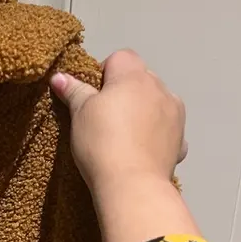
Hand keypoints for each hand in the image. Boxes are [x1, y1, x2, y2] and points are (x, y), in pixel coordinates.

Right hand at [50, 49, 198, 241]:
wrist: (132, 184)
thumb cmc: (101, 142)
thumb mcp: (80, 114)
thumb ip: (73, 92)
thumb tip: (59, 77)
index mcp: (133, 77)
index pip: (120, 57)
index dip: (104, 73)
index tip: (93, 96)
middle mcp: (159, 88)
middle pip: (141, 78)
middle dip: (125, 91)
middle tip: (105, 117)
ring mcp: (175, 114)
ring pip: (157, 102)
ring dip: (144, 110)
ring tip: (125, 135)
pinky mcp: (181, 140)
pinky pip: (168, 129)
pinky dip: (158, 135)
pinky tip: (144, 149)